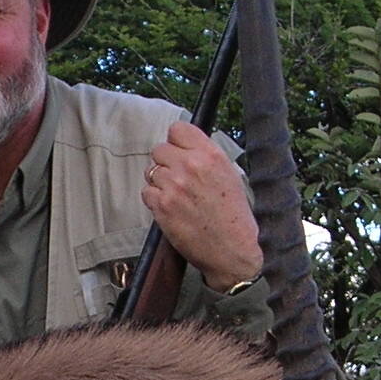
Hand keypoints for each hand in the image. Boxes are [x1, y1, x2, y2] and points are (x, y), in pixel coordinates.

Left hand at [142, 122, 263, 292]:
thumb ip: (206, 157)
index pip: (177, 129)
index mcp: (210, 155)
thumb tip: (185, 148)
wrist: (233, 249)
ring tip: (176, 196)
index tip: (178, 151)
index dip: (176, 142)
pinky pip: (146, 192)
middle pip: (159, 149)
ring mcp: (174, 186)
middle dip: (166, 163)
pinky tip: (170, 208)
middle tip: (177, 179)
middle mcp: (191, 166)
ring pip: (151, 171)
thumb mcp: (229, 175)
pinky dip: (154, 200)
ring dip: (159, 182)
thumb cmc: (234, 216)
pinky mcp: (162, 206)